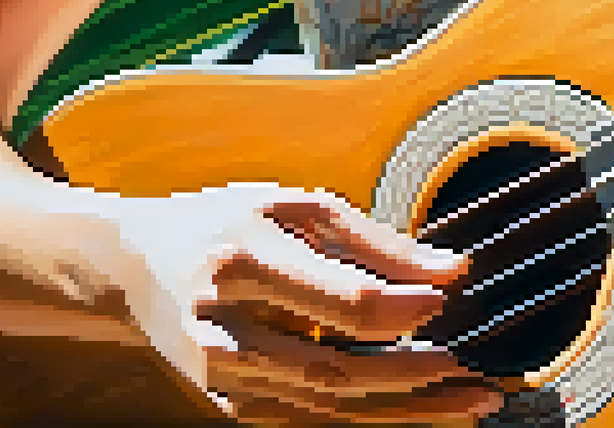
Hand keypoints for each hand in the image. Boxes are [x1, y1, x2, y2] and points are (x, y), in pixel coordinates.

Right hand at [104, 184, 503, 422]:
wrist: (134, 265)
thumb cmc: (227, 222)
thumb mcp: (293, 207)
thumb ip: (374, 240)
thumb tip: (452, 270)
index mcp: (243, 261)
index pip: (339, 302)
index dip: (400, 310)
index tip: (448, 304)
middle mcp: (225, 327)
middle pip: (335, 369)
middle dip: (415, 378)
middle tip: (479, 379)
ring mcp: (222, 376)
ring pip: (326, 407)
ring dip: (404, 413)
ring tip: (468, 407)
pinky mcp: (228, 404)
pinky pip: (307, 421)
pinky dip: (366, 423)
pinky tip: (416, 416)